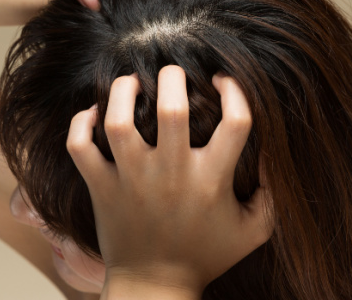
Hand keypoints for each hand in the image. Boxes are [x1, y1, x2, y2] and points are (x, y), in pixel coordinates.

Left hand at [66, 66, 271, 298]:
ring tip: (132, 83)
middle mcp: (172, 173)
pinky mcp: (101, 187)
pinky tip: (95, 115)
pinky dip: (81, 123)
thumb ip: (272, 194)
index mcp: (212, 179)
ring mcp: (132, 179)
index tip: (222, 82)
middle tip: (173, 74)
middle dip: (174, 77)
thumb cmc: (205, 256)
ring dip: (123, 92)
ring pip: (119, 120)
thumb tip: (272, 152)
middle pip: (172, 107)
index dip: (235, 91)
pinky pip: (80, 146)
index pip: (236, 120)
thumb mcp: (253, 231)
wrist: (155, 287)